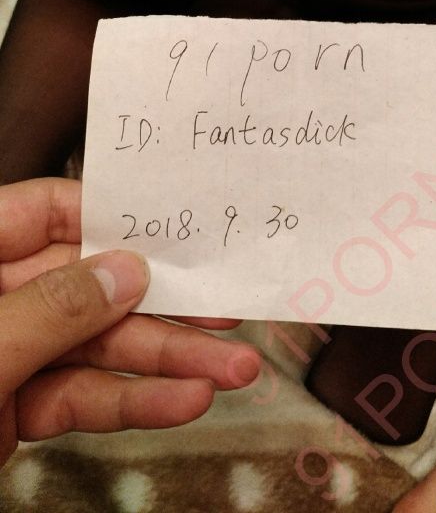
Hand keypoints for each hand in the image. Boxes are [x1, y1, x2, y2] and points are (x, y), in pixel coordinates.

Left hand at [0, 178, 261, 466]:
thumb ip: (53, 309)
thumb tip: (126, 272)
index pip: (49, 211)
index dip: (112, 218)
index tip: (177, 232)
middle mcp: (0, 295)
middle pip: (90, 286)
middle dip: (162, 306)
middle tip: (228, 312)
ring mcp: (11, 352)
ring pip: (98, 347)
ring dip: (166, 362)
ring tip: (231, 371)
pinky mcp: (18, 406)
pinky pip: (84, 396)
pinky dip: (133, 402)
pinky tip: (184, 402)